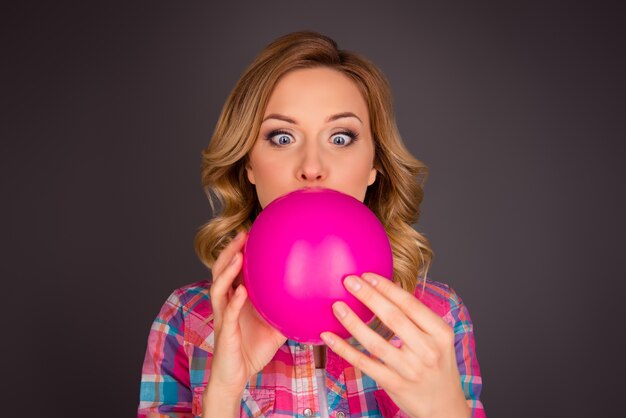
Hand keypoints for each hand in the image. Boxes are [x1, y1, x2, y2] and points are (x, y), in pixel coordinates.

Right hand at [207, 230, 286, 396]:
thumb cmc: (254, 349)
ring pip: (219, 287)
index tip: (251, 232)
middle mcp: (226, 303)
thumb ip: (287, 310)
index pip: (233, 269)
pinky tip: (242, 291)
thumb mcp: (276, 325)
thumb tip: (313, 299)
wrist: (237, 376)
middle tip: (242, 233)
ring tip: (238, 255)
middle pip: (221, 271)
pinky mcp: (224, 332)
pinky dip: (234, 301)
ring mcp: (223, 317)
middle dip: (229, 251)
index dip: (238, 250)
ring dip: (227, 270)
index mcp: (236, 299)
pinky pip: (228, 314)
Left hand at [320, 273, 469, 417]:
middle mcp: (427, 350)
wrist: (445, 406)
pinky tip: (329, 337)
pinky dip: (345, 349)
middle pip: (393, 318)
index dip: (387, 288)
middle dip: (368, 296)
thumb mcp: (439, 339)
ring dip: (353, 322)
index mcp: (440, 333)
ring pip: (375, 342)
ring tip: (337, 306)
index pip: (410, 304)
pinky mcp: (394, 383)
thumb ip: (418, 317)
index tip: (367, 275)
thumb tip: (387, 288)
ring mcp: (410, 369)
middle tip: (349, 281)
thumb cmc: (438, 365)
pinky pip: (364, 363)